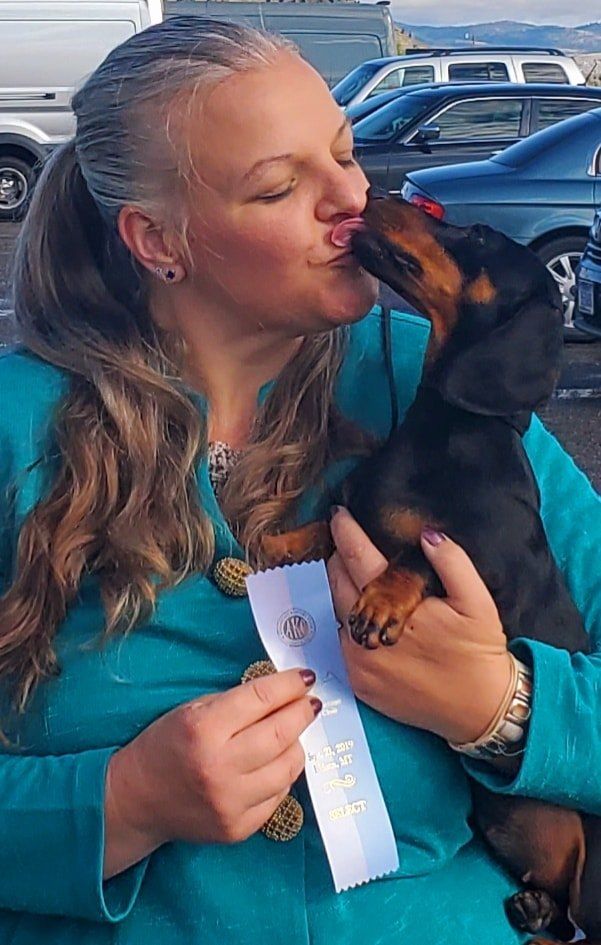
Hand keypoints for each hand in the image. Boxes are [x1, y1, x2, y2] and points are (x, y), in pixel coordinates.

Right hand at [104, 669, 317, 875]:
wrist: (136, 800)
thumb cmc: (165, 745)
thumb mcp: (192, 710)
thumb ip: (237, 702)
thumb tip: (283, 693)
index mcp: (204, 729)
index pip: (261, 699)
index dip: (290, 685)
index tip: (306, 678)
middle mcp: (219, 768)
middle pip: (282, 734)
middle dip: (302, 713)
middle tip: (310, 703)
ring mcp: (231, 803)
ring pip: (288, 768)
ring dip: (296, 745)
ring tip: (291, 734)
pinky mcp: (238, 828)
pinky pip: (278, 796)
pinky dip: (282, 775)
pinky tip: (274, 763)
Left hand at [327, 507, 512, 744]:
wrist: (479, 710)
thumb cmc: (479, 652)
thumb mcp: (478, 600)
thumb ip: (452, 561)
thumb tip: (426, 533)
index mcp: (395, 605)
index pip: (357, 557)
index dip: (345, 532)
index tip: (338, 515)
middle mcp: (369, 632)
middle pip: (337, 582)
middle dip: (340, 559)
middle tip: (349, 545)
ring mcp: (359, 660)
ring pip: (336, 611)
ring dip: (344, 593)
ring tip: (362, 581)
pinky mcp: (359, 683)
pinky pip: (342, 643)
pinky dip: (350, 625)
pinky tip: (370, 619)